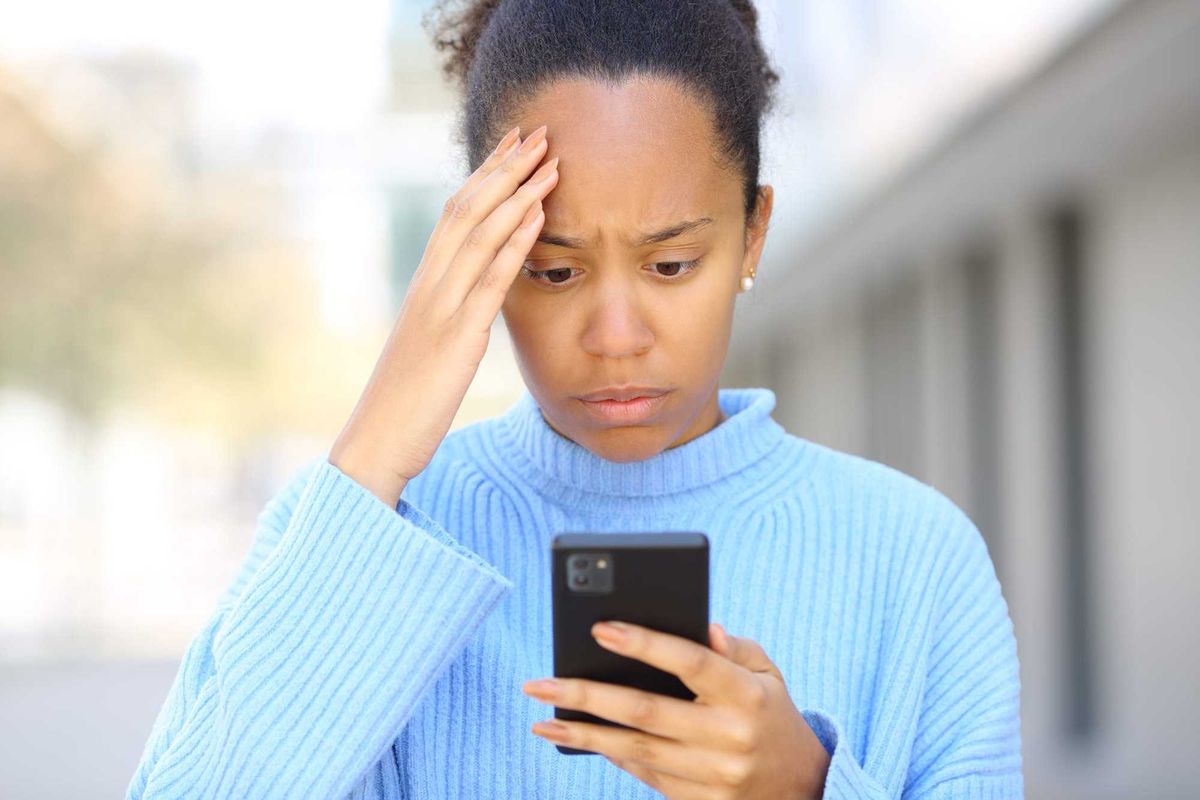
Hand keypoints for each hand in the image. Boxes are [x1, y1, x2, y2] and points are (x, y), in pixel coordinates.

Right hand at [327, 124, 558, 506]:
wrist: (377, 441)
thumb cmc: (405, 402)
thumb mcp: (430, 347)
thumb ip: (451, 316)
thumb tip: (476, 300)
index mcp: (425, 286)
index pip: (455, 214)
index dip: (486, 176)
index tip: (513, 146)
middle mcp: (430, 286)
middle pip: (467, 209)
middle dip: (504, 168)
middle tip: (536, 133)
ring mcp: (441, 308)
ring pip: (479, 234)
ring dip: (517, 193)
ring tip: (548, 161)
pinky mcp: (457, 337)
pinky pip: (489, 280)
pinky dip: (515, 243)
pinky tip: (538, 215)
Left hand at [522, 621, 830, 798]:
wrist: (802, 788)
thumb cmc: (771, 714)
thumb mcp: (768, 674)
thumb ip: (733, 648)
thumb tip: (701, 627)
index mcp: (747, 695)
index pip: (691, 662)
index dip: (645, 644)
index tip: (600, 628)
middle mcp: (729, 737)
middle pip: (646, 711)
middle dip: (586, 695)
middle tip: (539, 683)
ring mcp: (713, 776)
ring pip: (635, 749)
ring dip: (583, 734)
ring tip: (541, 720)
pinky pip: (644, 773)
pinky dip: (610, 754)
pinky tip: (580, 738)